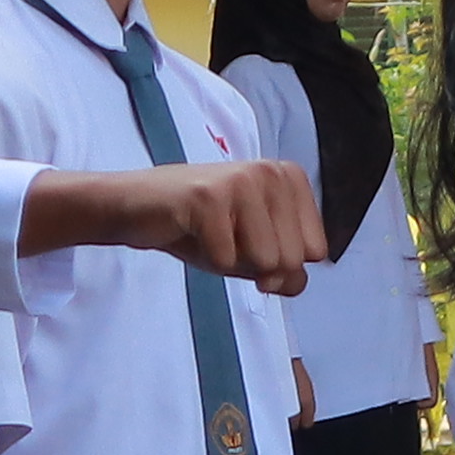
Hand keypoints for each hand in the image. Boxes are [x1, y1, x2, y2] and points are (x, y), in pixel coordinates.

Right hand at [38, 157, 326, 293]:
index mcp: (291, 179)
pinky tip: (192, 232)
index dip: (281, 264)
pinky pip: (226, 261)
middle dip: (257, 267)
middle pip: (292, 260)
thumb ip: (288, 271)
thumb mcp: (255, 253)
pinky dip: (207, 260)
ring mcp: (241, 180)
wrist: (138, 209)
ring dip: (233, 263)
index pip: (316, 253)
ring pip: (266, 262)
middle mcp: (272, 172)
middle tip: (226, 239)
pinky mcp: (208, 197)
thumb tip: (294, 283)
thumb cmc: (202, 229)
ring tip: (211, 235)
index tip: (250, 241)